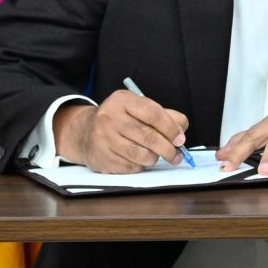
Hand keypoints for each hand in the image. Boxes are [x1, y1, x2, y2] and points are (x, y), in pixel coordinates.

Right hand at [58, 88, 188, 173]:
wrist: (85, 133)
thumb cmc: (120, 120)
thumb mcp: (138, 109)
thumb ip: (164, 115)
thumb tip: (181, 129)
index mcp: (121, 100)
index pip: (153, 114)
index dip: (171, 128)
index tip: (180, 138)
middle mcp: (109, 118)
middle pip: (149, 137)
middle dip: (168, 149)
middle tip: (176, 155)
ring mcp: (104, 139)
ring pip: (143, 155)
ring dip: (155, 158)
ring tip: (154, 154)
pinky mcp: (102, 158)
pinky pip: (132, 166)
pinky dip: (141, 165)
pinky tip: (137, 158)